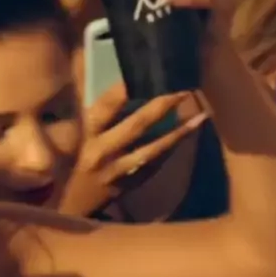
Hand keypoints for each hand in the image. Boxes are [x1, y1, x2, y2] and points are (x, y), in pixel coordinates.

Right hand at [59, 83, 206, 214]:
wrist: (76, 204)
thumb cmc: (82, 161)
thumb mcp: (85, 135)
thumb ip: (105, 115)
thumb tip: (134, 86)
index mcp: (88, 133)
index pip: (105, 105)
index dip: (122, 89)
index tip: (143, 72)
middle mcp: (101, 150)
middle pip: (135, 125)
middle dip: (161, 106)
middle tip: (183, 89)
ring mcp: (118, 170)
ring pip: (152, 149)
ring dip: (177, 132)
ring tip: (199, 115)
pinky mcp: (132, 184)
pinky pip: (157, 164)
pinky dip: (174, 148)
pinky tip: (192, 135)